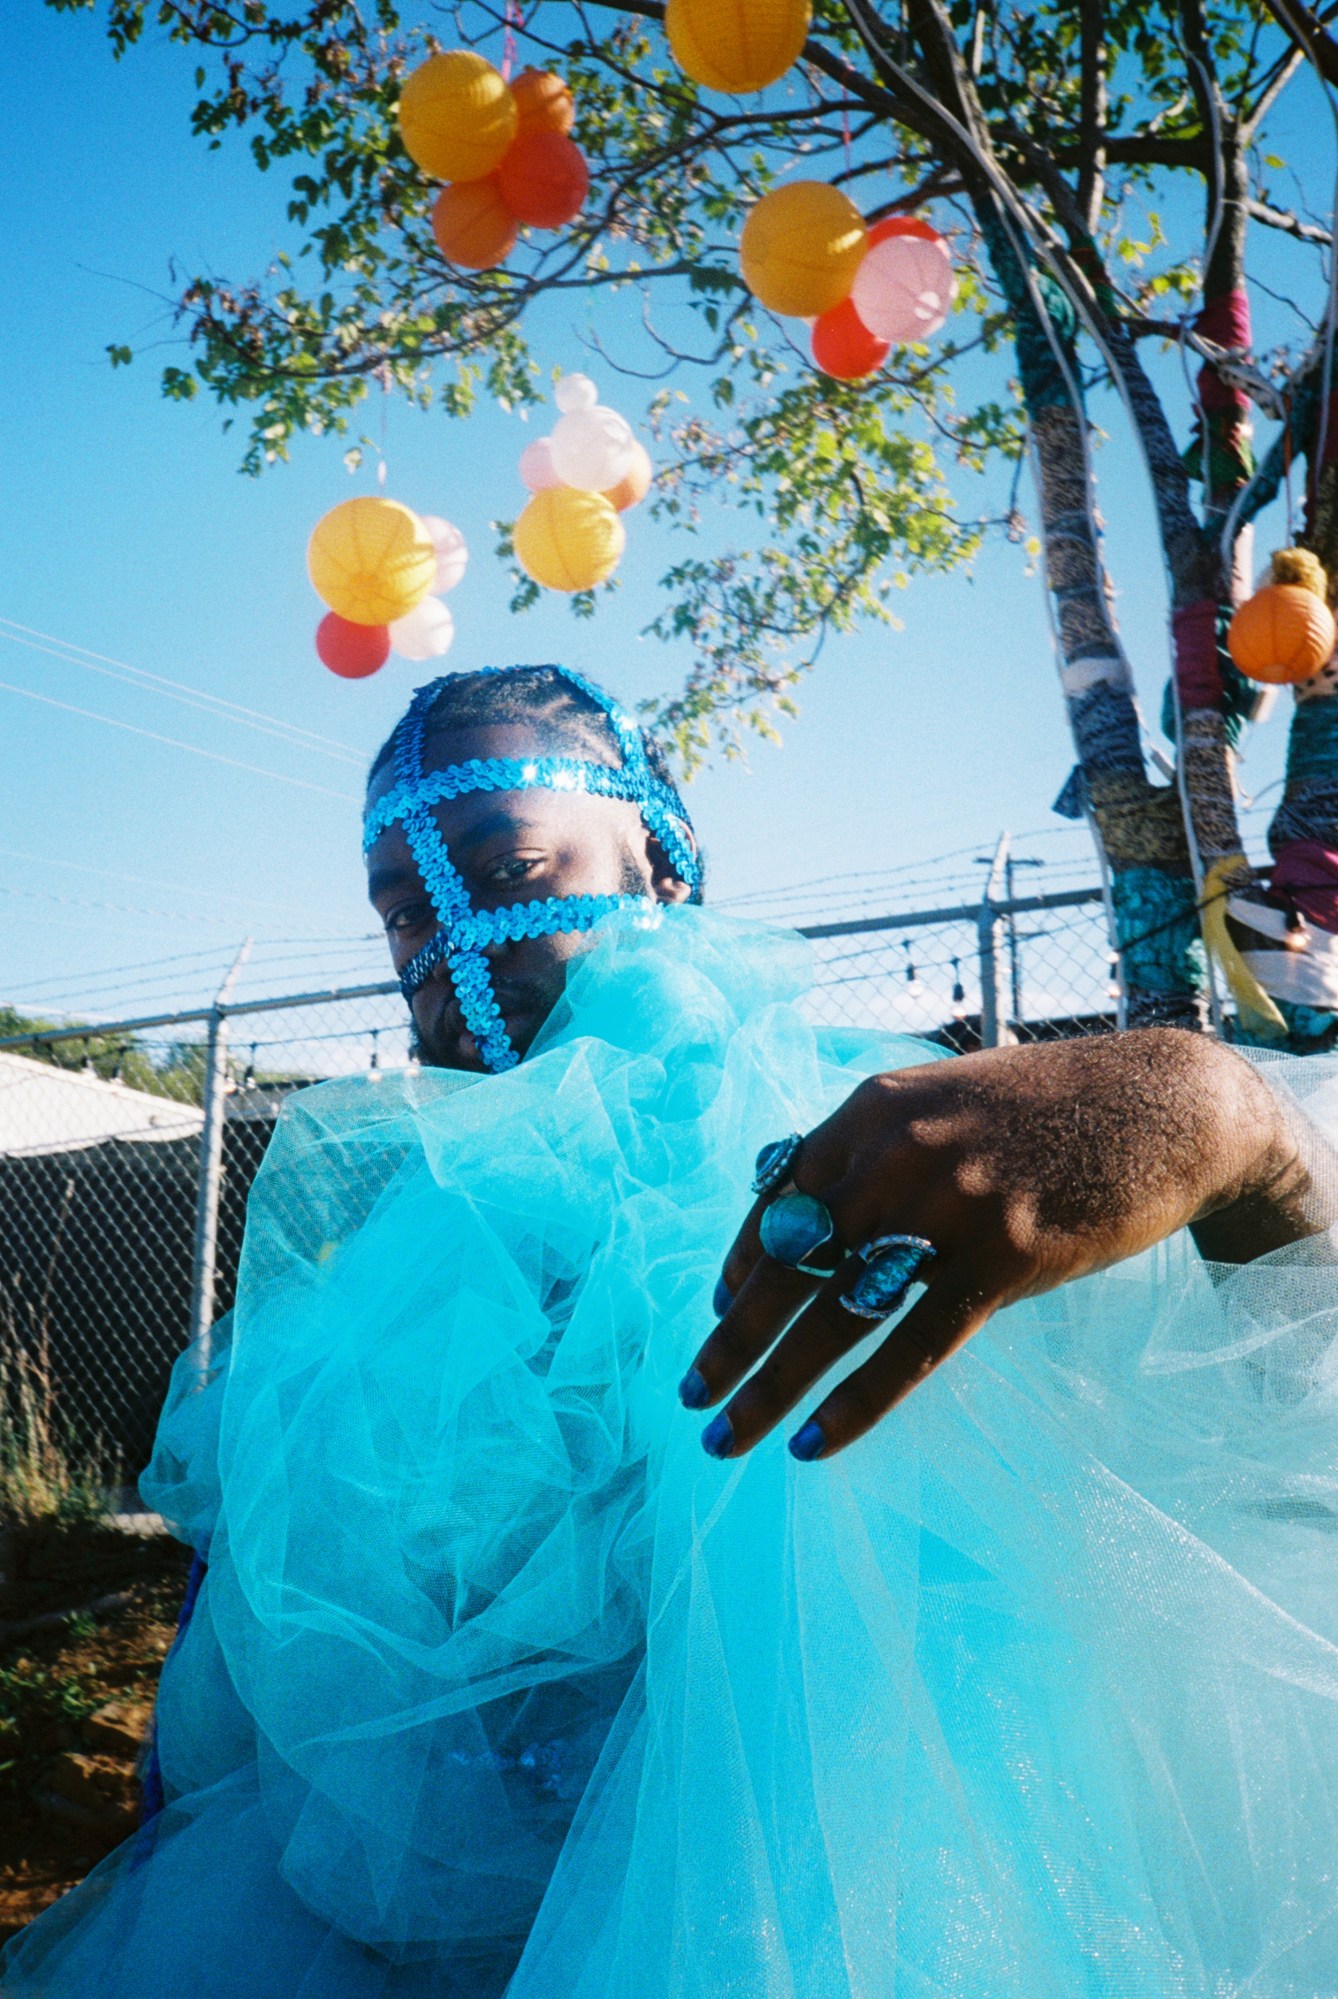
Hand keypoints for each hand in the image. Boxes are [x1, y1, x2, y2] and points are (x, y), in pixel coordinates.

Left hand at [682, 1030, 1325, 1461]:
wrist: (1160, 1107)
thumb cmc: (1041, 1112)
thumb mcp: (939, 1102)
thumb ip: (870, 1152)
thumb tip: (795, 1216)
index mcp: (869, 1109)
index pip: (774, 1202)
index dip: (738, 1267)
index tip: (719, 1315)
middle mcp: (895, 1154)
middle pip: (787, 1266)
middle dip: (732, 1339)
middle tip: (691, 1395)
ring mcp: (948, 1208)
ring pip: (835, 1317)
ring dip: (772, 1385)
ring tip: (726, 1435)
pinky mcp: (1001, 1261)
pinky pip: (908, 1350)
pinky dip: (854, 1404)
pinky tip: (811, 1443)